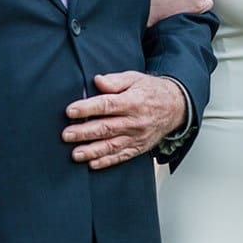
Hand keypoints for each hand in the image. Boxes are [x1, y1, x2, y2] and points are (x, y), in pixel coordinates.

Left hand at [63, 72, 186, 168]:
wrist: (175, 107)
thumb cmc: (151, 91)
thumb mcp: (135, 78)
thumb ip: (115, 80)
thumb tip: (98, 81)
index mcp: (132, 102)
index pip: (107, 105)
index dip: (87, 108)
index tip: (70, 111)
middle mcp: (134, 121)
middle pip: (106, 128)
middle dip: (85, 132)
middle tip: (67, 135)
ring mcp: (137, 136)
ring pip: (112, 145)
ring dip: (92, 151)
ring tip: (76, 154)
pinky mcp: (139, 147)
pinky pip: (122, 156)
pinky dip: (107, 161)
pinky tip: (93, 164)